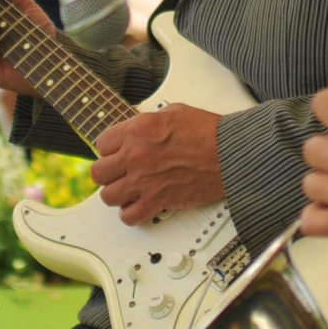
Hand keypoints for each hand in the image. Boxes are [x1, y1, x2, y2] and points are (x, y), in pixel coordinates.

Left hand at [90, 104, 225, 225]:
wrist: (228, 153)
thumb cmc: (208, 132)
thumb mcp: (173, 112)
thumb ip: (149, 121)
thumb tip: (140, 127)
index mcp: (137, 130)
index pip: (101, 144)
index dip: (110, 149)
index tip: (116, 153)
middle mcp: (135, 156)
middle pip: (99, 172)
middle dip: (108, 173)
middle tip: (119, 173)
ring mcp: (144, 181)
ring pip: (108, 197)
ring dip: (118, 194)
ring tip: (129, 191)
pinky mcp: (157, 201)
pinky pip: (129, 216)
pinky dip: (131, 214)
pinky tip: (139, 206)